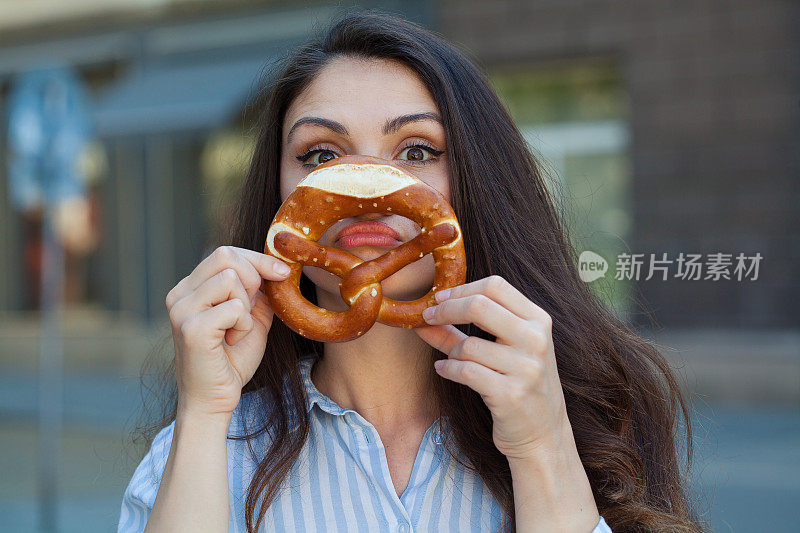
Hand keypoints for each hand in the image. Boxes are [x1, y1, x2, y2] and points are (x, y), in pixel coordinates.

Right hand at [165, 246, 290, 418]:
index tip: (282, 272)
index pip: (225, 253)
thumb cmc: (232, 362)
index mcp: (190, 288)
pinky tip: (231, 342)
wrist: (213, 401)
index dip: (258, 259)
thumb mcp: (251, 319)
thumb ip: (259, 293)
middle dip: (253, 278)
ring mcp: (182, 310)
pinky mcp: (192, 329)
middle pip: (225, 256)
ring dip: (246, 307)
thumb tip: (275, 267)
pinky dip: (243, 325)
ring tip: (236, 331)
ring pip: (230, 279)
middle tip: (252, 309)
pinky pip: (234, 308)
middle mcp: (180, 294)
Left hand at [416, 275, 570, 459]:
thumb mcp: (501, 353)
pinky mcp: (511, 395)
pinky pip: (466, 371)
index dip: (461, 288)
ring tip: (449, 359)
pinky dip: (448, 369)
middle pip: (480, 305)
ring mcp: (527, 368)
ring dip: (451, 351)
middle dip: (446, 309)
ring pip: (469, 345)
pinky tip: (444, 370)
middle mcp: (536, 340)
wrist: (543, 437)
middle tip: (427, 316)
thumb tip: (422, 317)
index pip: (495, 286)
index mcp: (538, 321)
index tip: (439, 298)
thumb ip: (461, 332)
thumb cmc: (519, 387)